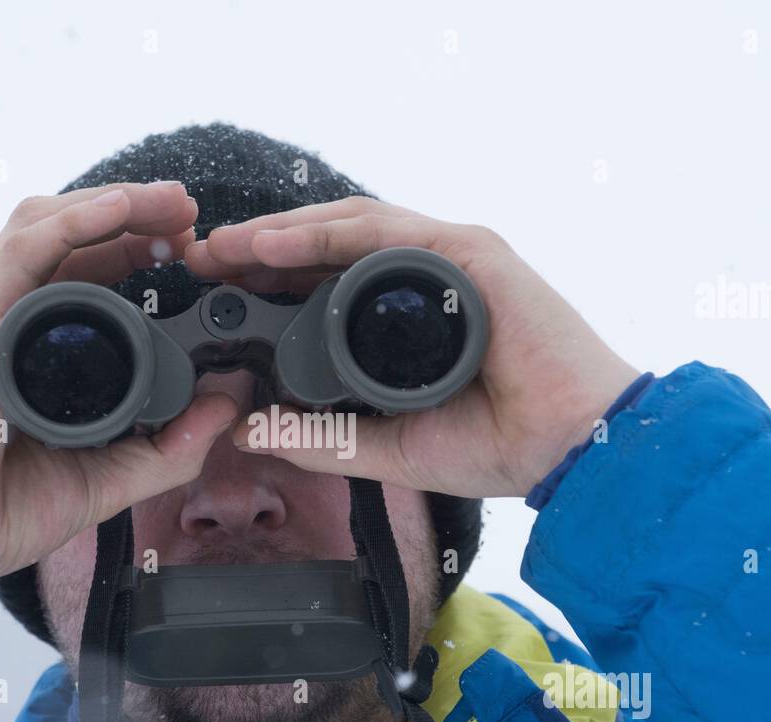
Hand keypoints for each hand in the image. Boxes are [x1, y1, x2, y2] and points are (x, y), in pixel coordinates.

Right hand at [0, 182, 238, 609]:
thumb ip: (172, 447)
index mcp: (35, 349)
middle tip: (189, 212)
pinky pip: (21, 254)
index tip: (191, 247)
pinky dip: (72, 222)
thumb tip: (228, 405)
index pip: (85, 272)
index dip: (136, 247)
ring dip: (112, 204)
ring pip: (43, 226)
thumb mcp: (112, 476)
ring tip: (168, 203)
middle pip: (68, 237)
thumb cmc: (5, 512)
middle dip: (134, 212)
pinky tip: (119, 209)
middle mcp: (8, 324)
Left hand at [183, 197, 638, 499]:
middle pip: (326, 248)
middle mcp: (421, 280)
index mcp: (403, 319)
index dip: (265, 285)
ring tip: (224, 248)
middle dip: (258, 250)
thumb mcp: (386, 445)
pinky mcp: (468, 251)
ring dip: (279, 234)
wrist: (571, 447)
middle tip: (200, 260)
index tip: (212, 295)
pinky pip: (385, 232)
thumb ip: (320, 439)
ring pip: (347, 227)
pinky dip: (325, 233)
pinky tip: (275, 243)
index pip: (323, 287)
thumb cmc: (497, 442)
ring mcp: (445, 259)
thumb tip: (246, 432)